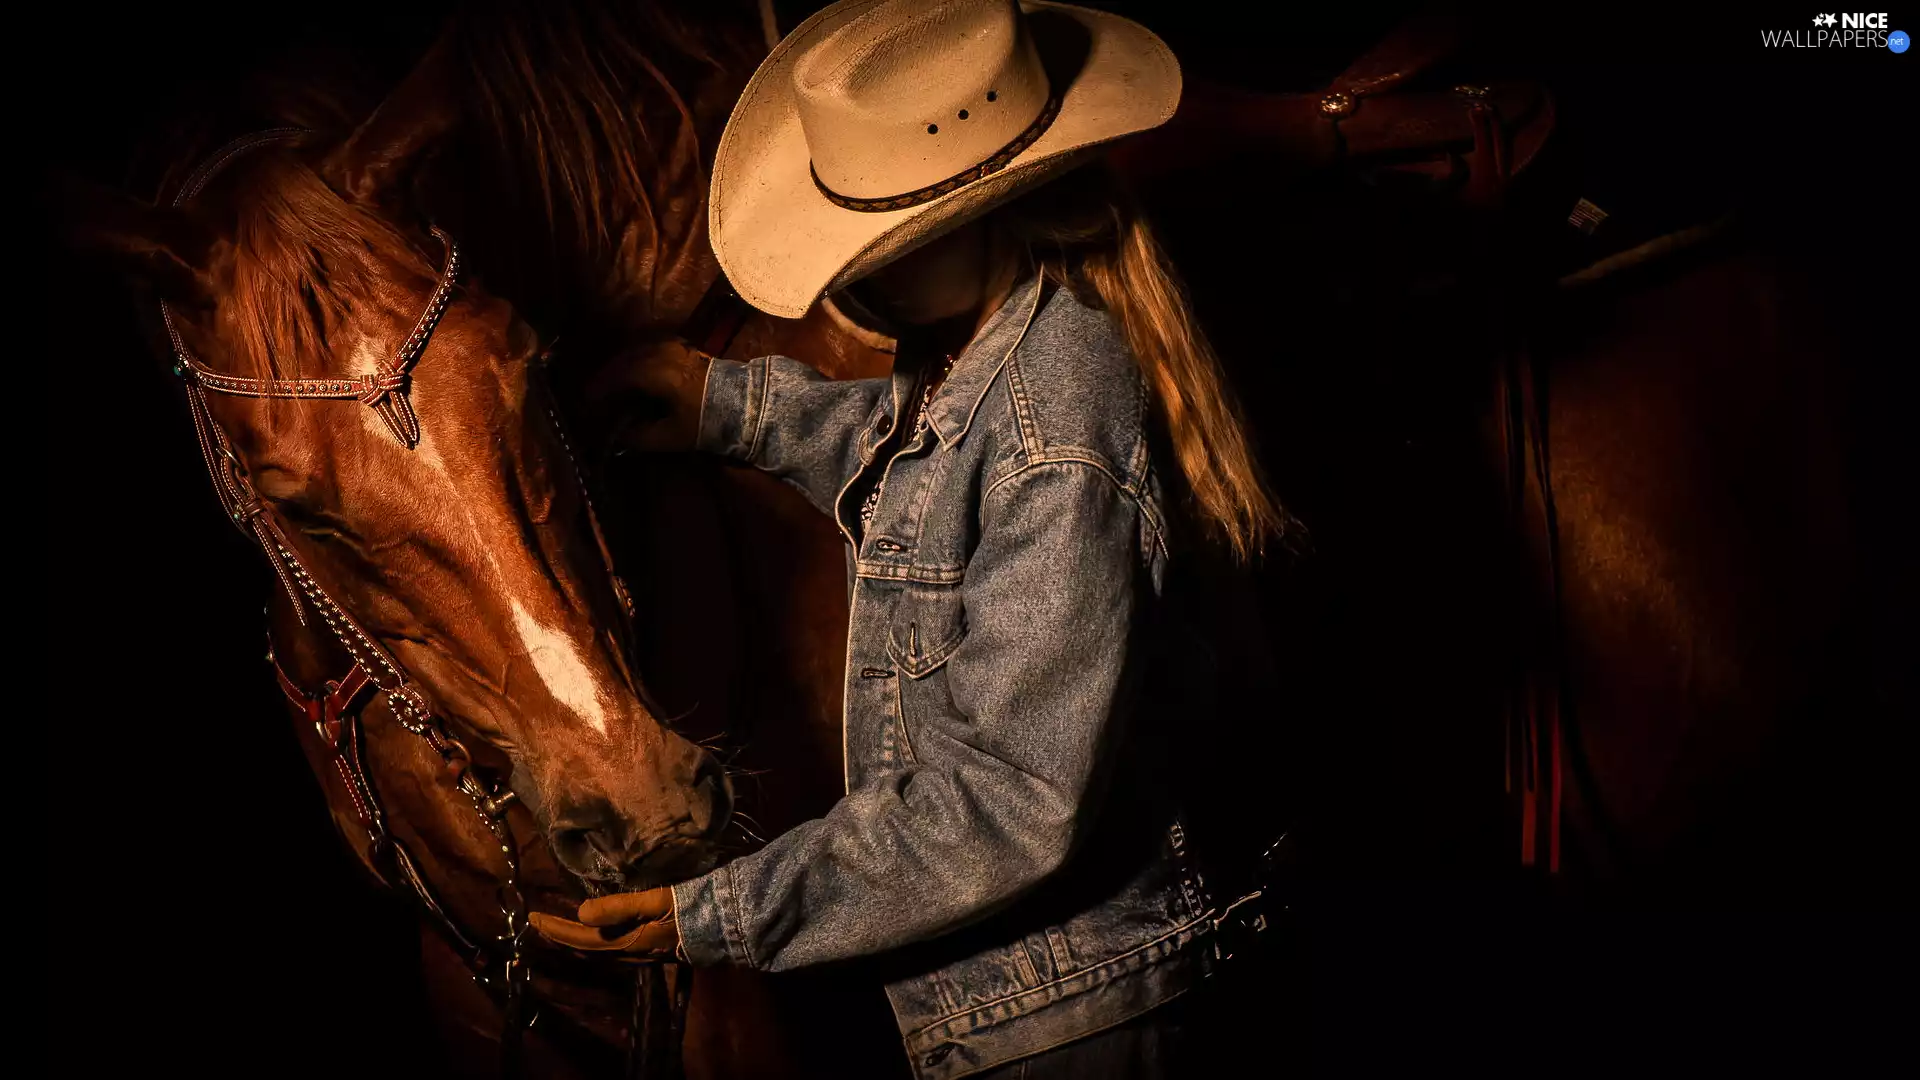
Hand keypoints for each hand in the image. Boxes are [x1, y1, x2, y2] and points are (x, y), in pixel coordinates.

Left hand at [528, 887, 681, 959]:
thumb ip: (619, 907)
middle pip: (585, 949)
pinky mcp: (651, 948)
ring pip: (597, 951)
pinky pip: (611, 949)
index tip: (531, 917)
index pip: (581, 939)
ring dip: (575, 940)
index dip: (555, 929)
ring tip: (560, 927)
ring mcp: (641, 953)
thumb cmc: (692, 907)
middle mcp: (630, 953)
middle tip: (539, 922)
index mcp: (628, 942)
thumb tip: (580, 912)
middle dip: (560, 936)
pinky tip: (596, 933)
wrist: (728, 925)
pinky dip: (594, 941)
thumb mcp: (656, 900)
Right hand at [587, 337, 710, 452]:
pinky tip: (635, 371)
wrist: (747, 402)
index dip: (601, 388)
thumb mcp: (673, 436)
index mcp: (657, 374)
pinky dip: (638, 358)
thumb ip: (641, 437)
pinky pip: (652, 348)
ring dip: (622, 365)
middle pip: (626, 360)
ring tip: (612, 383)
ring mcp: (675, 348)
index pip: (619, 377)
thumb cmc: (709, 421)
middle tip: (595, 391)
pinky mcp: (685, 348)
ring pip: (638, 351)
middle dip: (608, 375)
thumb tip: (619, 437)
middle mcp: (663, 354)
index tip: (587, 400)